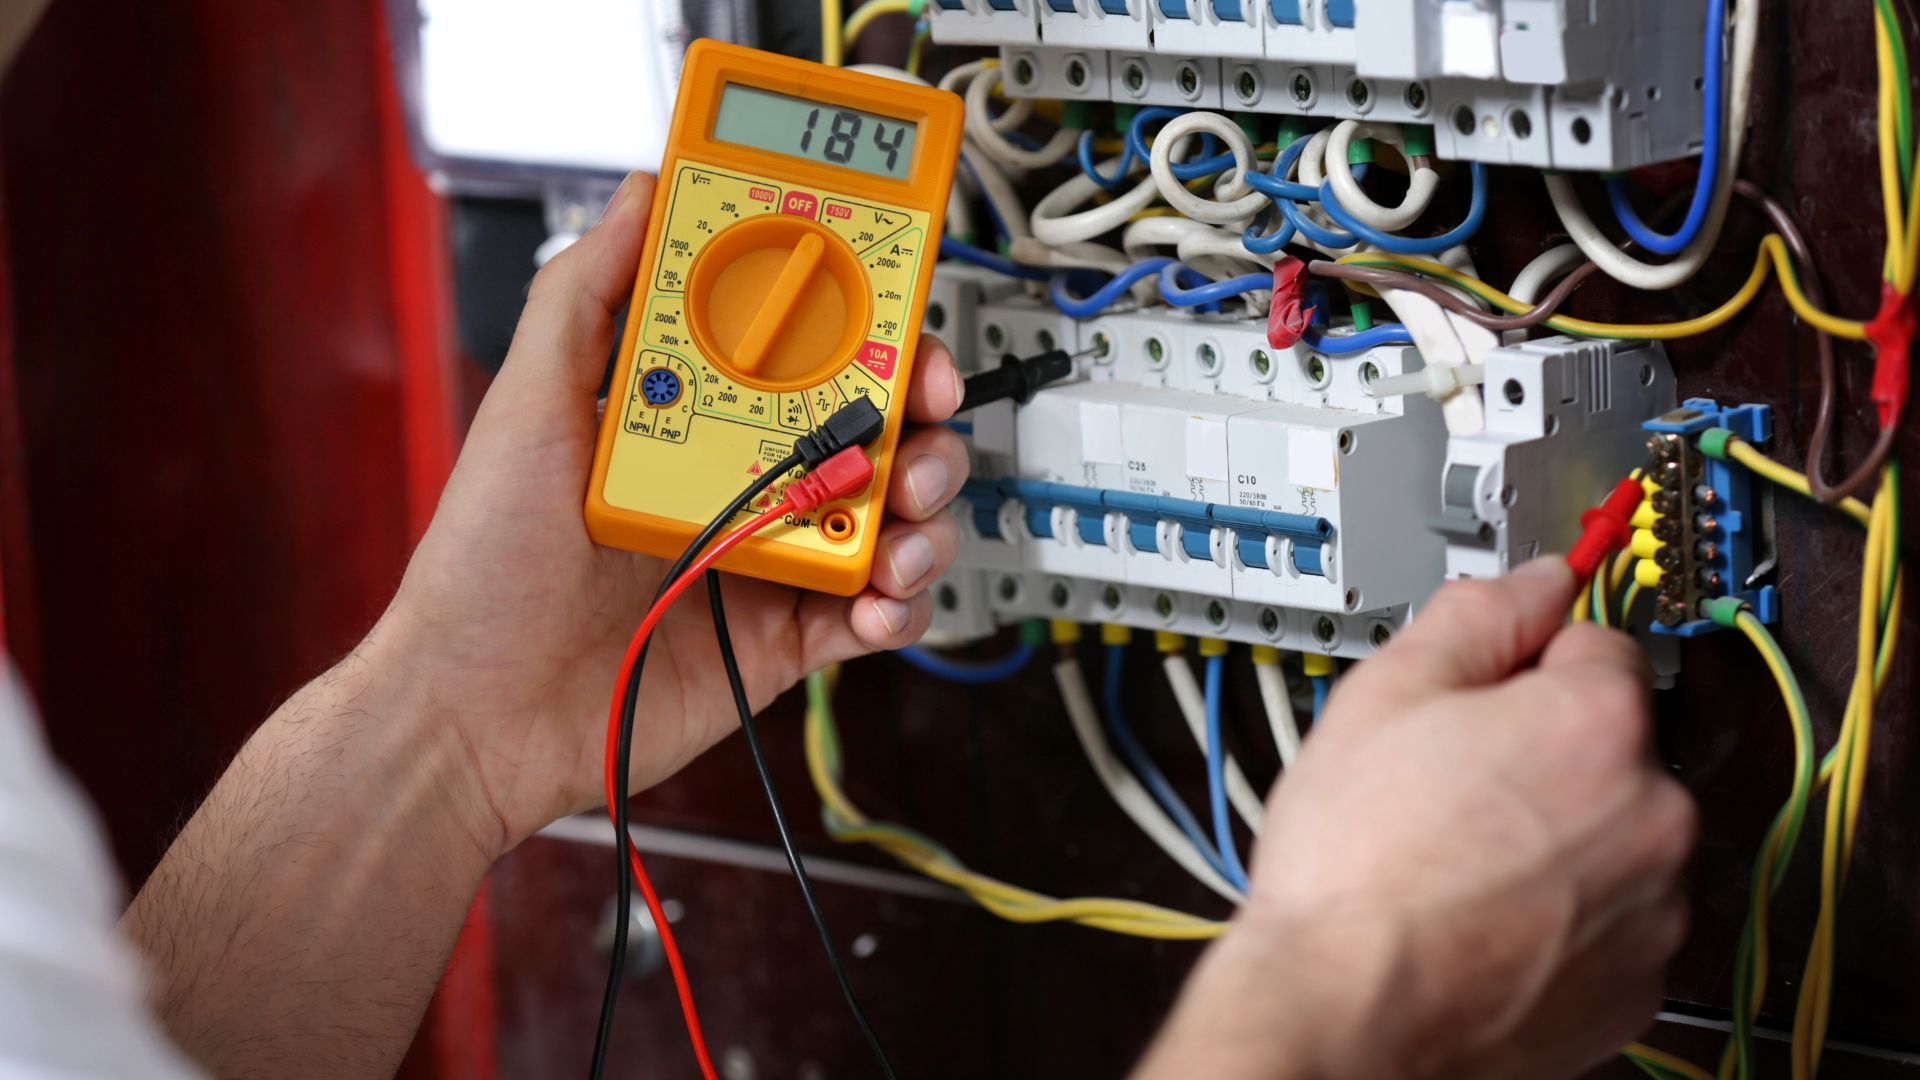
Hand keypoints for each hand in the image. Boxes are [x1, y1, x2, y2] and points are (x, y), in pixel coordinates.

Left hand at [375, 173, 968, 851]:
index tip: (901, 324)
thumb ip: (585, 292)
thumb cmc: (486, 564)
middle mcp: (744, 480)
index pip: (809, 352)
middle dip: (922, 419)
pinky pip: (875, 615)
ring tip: (897, 529)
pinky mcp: (786, 639)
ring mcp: (771, 559)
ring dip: (924, 512)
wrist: (476, 710)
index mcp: (698, 417)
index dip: (873, 329)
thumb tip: (642, 196)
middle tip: (923, 423)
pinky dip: (899, 606)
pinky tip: (873, 602)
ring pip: (894, 518)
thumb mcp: (529, 403)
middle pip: (875, 430)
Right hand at [1137, 558, 1695, 1079]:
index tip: (1485, 695)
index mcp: (1597, 723)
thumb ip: (1476, 616)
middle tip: (1448, 783)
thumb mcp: (1385, 694)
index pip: (1596, 644)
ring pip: (1612, 837)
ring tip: (1456, 859)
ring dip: (1557, 838)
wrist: (1345, 1012)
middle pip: (1610, 746)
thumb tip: (1537, 578)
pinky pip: (1610, 922)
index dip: (1525, 663)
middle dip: (1541, 753)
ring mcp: (1653, 911)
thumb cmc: (1355, 869)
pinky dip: (1561, 917)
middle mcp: (1652, 815)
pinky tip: (1482, 917)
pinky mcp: (1636, 988)